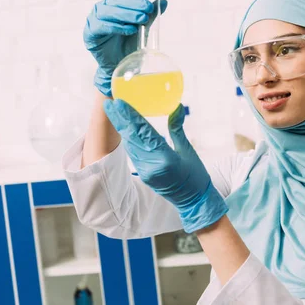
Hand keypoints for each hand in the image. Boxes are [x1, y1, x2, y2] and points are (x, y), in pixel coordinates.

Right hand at [84, 0, 167, 96]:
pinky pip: (102, 26)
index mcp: (116, 3)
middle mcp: (104, 8)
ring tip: (142, 20)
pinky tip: (130, 30)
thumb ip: (150, 15)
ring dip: (126, 14)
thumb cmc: (129, 44)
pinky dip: (116, 27)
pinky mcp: (90, 33)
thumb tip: (164, 2)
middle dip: (133, 3)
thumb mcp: (142, 28)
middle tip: (148, 9)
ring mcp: (95, 19)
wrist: (119, 64)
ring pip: (108, 11)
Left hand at [103, 100, 227, 232]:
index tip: (119, 102)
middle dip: (119, 120)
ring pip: (130, 145)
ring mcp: (146, 172)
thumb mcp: (188, 150)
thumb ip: (177, 129)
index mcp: (165, 158)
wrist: (194, 201)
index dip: (130, 116)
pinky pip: (134, 154)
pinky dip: (129, 139)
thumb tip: (175, 108)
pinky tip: (124, 129)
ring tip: (113, 112)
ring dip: (122, 128)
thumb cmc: (196, 175)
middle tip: (108, 104)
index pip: (144, 133)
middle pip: (132, 138)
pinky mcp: (144, 175)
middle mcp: (152, 165)